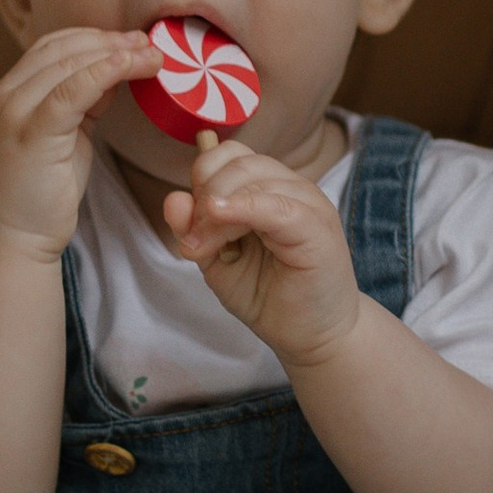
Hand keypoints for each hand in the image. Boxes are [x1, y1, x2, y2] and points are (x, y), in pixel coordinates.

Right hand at [0, 28, 155, 258]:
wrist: (15, 237)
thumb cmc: (42, 192)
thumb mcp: (66, 136)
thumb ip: (82, 102)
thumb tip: (112, 71)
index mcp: (10, 93)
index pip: (52, 47)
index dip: (95, 38)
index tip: (133, 41)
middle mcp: (5, 96)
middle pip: (61, 50)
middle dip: (110, 42)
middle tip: (150, 44)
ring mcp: (14, 113)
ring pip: (68, 65)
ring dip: (115, 55)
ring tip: (151, 56)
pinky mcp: (31, 134)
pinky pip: (71, 92)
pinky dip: (103, 73)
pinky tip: (130, 67)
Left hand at [163, 137, 359, 368]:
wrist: (311, 336)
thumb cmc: (268, 295)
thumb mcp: (217, 260)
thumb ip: (195, 229)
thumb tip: (174, 198)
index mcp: (270, 188)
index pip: (229, 155)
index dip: (201, 180)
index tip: (190, 225)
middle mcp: (293, 188)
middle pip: (238, 163)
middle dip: (204, 198)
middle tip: (193, 244)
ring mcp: (310, 204)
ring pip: (254, 180)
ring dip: (217, 213)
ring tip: (205, 251)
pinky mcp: (318, 229)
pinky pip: (277, 206)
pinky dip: (244, 208)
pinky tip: (223, 220)